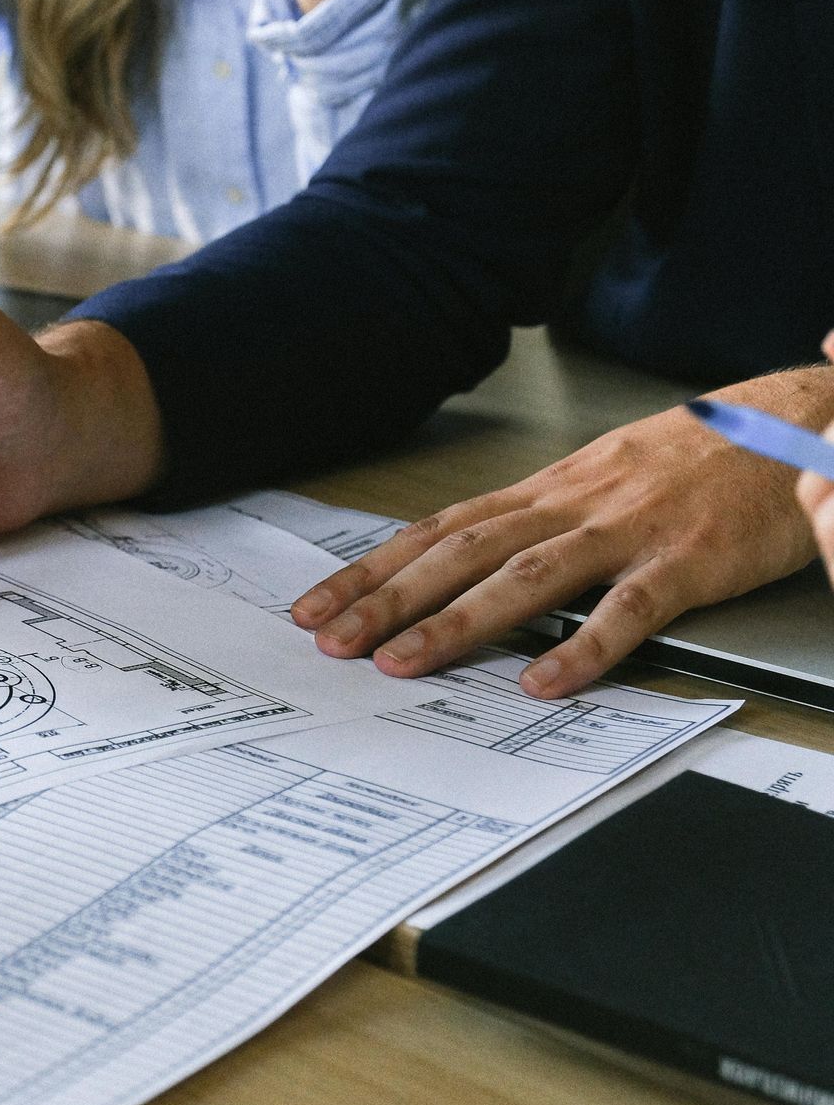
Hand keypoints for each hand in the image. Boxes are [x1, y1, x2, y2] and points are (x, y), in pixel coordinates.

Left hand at [294, 367, 833, 697]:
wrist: (797, 422)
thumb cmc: (698, 459)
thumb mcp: (602, 482)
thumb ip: (541, 524)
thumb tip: (466, 569)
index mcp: (548, 491)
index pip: (438, 530)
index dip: (373, 569)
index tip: (317, 605)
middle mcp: (575, 504)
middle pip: (461, 552)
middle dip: (387, 599)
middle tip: (329, 641)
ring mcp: (630, 530)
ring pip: (525, 577)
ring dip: (457, 622)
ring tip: (401, 662)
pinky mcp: (690, 560)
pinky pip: (629, 609)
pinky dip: (582, 647)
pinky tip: (542, 682)